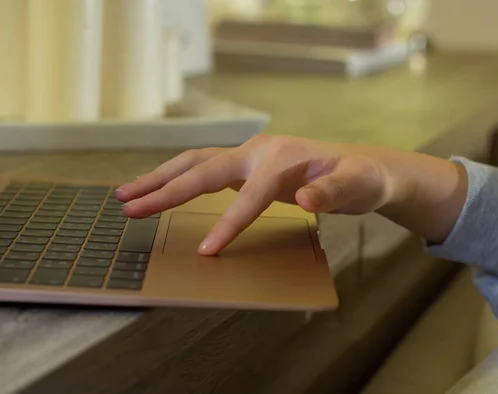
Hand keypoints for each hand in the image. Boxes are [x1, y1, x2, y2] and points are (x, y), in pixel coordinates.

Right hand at [116, 135, 465, 254]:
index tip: (205, 252)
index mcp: (281, 158)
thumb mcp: (358, 186)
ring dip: (162, 178)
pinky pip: (205, 169)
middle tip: (129, 207)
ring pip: (197, 162)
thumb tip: (306, 198)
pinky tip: (164, 189)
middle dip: (165, 190)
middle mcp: (258, 152)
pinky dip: (180, 178)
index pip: (248, 195)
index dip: (228, 223)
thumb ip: (333, 192)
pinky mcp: (249, 166)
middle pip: (203, 168)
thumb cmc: (361, 178)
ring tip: (129, 193)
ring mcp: (251, 156)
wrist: (362, 167)